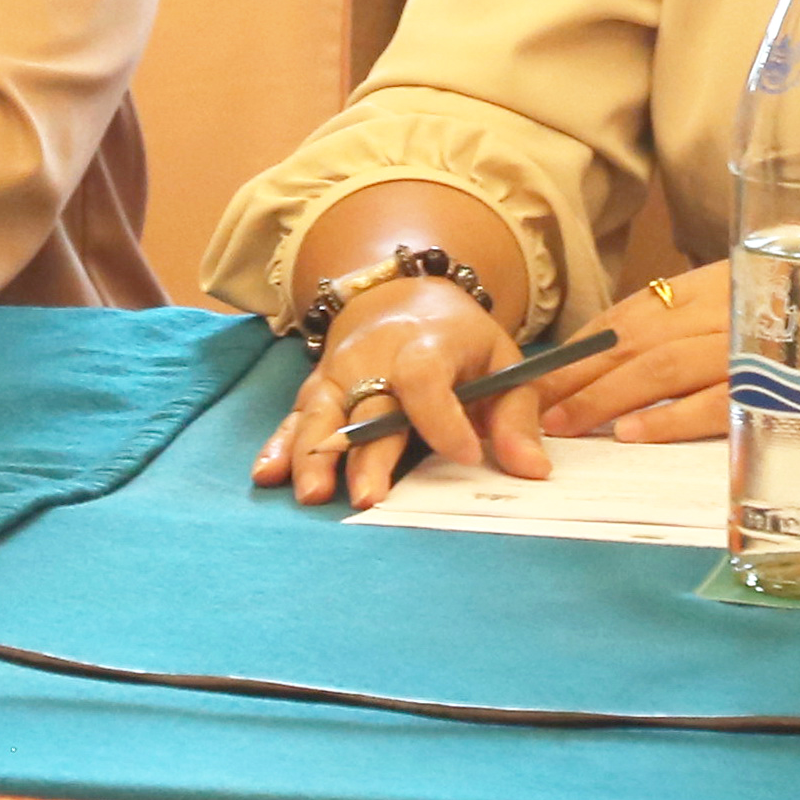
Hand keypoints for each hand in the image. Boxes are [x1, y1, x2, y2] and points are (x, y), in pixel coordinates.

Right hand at [252, 274, 526, 510]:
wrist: (404, 300)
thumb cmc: (459, 343)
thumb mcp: (501, 362)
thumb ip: (516, 417)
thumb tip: (532, 469)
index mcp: (426, 344)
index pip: (426, 376)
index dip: (442, 416)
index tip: (464, 454)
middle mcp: (374, 357)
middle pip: (367, 406)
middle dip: (366, 453)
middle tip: (368, 499)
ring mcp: (339, 374)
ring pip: (320, 412)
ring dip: (313, 453)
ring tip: (311, 493)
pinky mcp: (317, 390)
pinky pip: (294, 417)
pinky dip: (279, 445)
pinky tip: (267, 475)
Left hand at [525, 264, 731, 443]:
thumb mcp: (743, 306)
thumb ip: (694, 327)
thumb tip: (620, 361)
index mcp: (709, 289)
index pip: (629, 318)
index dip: (579, 350)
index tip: (537, 379)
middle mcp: (721, 312)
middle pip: (635, 342)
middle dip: (577, 377)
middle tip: (533, 409)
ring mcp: (747, 350)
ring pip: (663, 368)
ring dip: (606, 396)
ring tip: (564, 424)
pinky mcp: (777, 390)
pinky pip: (714, 405)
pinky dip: (667, 419)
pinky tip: (628, 433)